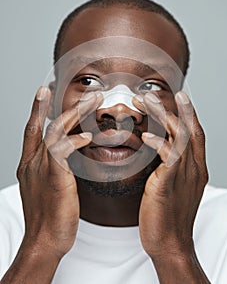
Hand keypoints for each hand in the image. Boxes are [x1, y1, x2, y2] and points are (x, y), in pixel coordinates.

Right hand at [17, 87, 101, 258]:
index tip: (43, 91)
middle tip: (71, 89)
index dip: (36, 109)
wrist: (44, 240)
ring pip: (55, 131)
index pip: (31, 129)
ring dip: (75, 114)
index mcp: (29, 163)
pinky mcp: (55, 178)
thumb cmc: (49, 214)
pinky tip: (88, 136)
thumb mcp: (46, 186)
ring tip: (93, 101)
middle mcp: (32, 162)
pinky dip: (75, 141)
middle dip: (56, 104)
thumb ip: (52, 167)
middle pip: (44, 124)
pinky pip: (63, 152)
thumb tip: (64, 156)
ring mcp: (42, 169)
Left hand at [138, 91, 207, 260]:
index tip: (179, 96)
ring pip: (178, 136)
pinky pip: (167, 157)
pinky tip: (144, 136)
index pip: (196, 133)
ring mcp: (184, 176)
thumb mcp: (172, 185)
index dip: (189, 112)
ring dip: (161, 116)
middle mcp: (193, 168)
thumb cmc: (167, 215)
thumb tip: (158, 148)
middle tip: (152, 93)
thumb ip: (170, 165)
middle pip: (188, 129)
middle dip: (172, 107)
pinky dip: (157, 142)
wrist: (170, 244)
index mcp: (195, 168)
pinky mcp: (169, 184)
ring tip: (144, 101)